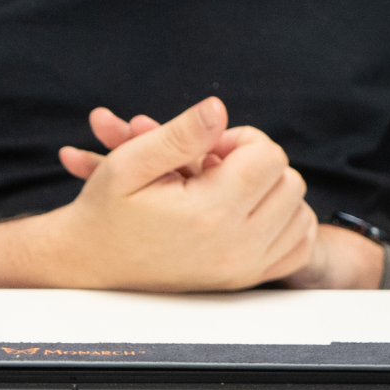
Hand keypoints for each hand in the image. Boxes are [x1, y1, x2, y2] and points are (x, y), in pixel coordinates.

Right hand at [39, 97, 315, 290]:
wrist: (91, 262)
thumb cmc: (106, 211)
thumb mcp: (129, 162)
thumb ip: (179, 134)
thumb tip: (219, 110)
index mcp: (209, 213)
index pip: (268, 156)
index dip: (242, 139)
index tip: (209, 148)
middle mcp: (234, 246)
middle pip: (289, 181)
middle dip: (257, 163)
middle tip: (216, 166)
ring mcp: (242, 267)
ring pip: (299, 212)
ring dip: (272, 191)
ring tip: (230, 189)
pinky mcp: (244, 280)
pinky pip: (297, 247)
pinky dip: (284, 224)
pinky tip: (251, 212)